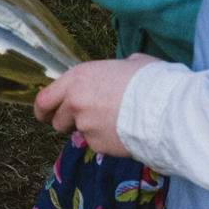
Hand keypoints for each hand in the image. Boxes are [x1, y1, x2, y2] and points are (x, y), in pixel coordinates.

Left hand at [35, 55, 157, 154]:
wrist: (165, 108)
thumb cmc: (150, 79)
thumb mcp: (130, 62)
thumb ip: (114, 70)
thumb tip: (120, 72)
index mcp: (78, 78)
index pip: (44, 99)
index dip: (43, 109)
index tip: (45, 114)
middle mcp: (76, 103)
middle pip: (58, 121)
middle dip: (69, 121)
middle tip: (88, 117)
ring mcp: (86, 127)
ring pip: (79, 134)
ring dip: (90, 130)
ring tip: (113, 122)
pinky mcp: (98, 146)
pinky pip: (97, 144)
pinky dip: (107, 140)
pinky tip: (124, 131)